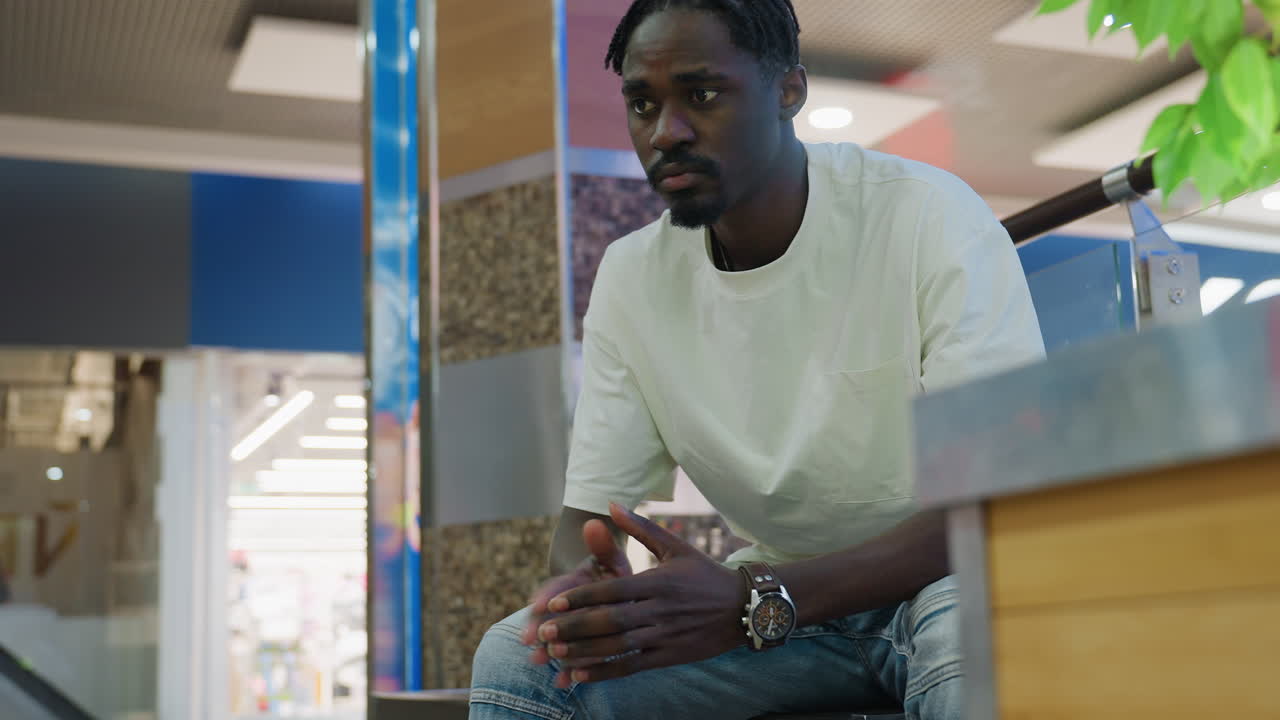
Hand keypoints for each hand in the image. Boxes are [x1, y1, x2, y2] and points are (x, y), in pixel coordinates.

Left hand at [534, 502, 746, 686]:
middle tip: (543, 632)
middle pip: (610, 620)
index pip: (613, 590)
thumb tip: (610, 503)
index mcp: (658, 581)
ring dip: (583, 651)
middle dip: (574, 627)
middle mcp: (660, 610)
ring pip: (618, 646)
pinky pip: (632, 666)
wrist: (745, 607)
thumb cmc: (705, 573)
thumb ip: (640, 528)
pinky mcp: (670, 656)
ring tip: (554, 653)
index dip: (581, 597)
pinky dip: (604, 671)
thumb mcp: (676, 546)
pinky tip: (579, 674)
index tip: (553, 602)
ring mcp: (665, 636)